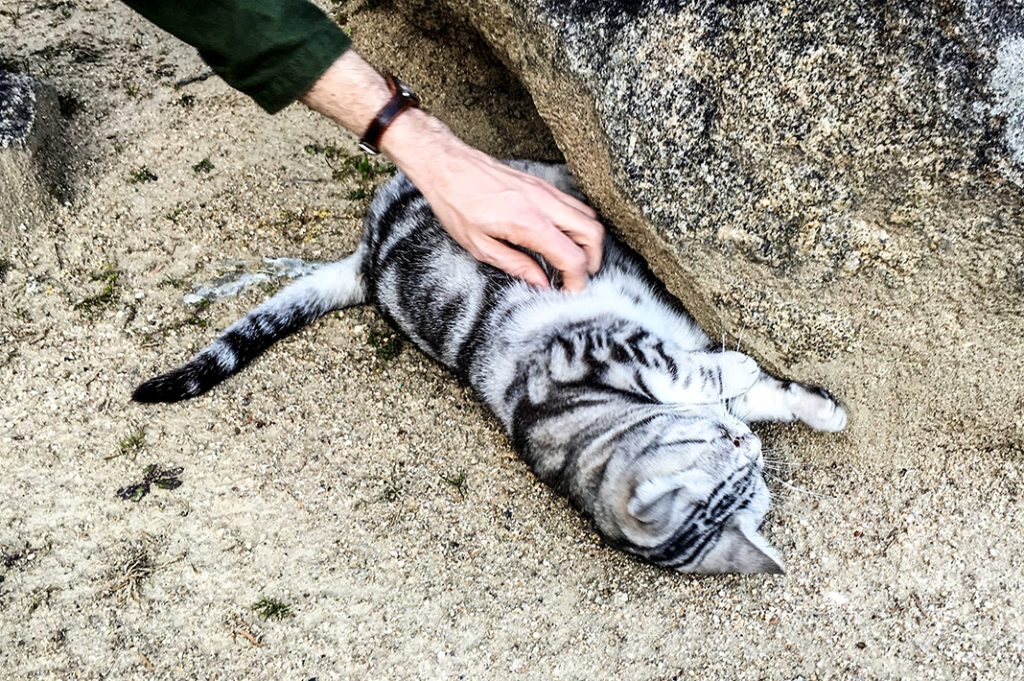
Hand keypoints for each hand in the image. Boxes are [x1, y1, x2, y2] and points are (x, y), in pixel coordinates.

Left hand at [300, 51, 604, 291]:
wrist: (447, 165)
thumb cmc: (457, 204)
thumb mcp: (480, 246)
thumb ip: (516, 265)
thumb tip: (541, 283)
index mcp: (529, 223)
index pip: (573, 256)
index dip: (577, 280)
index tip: (569, 291)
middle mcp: (544, 203)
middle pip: (593, 233)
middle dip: (593, 261)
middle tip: (576, 278)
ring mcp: (547, 190)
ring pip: (589, 216)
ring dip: (589, 242)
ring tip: (571, 261)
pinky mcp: (543, 184)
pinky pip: (575, 205)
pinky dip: (579, 225)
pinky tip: (562, 238)